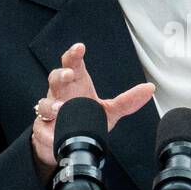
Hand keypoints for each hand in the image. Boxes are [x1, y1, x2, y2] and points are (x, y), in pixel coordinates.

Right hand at [32, 43, 154, 182]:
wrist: (66, 142)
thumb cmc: (84, 119)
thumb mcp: (109, 111)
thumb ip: (128, 101)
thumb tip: (150, 88)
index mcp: (76, 85)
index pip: (73, 64)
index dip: (74, 54)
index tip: (79, 48)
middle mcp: (61, 95)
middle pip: (55, 77)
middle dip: (60, 73)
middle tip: (69, 74)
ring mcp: (49, 112)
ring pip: (43, 102)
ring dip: (51, 104)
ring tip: (61, 108)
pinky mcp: (42, 130)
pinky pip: (41, 128)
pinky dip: (47, 131)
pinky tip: (53, 133)